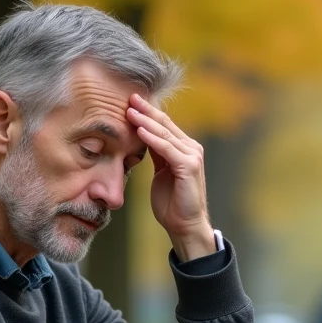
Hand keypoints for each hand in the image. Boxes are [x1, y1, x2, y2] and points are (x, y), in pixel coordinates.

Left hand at [126, 94, 214, 260]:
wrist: (184, 226)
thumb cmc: (172, 203)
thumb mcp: (161, 173)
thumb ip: (157, 154)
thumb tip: (143, 138)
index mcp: (184, 149)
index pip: (164, 125)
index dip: (147, 112)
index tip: (130, 101)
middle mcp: (191, 148)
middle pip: (165, 124)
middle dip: (146, 110)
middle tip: (129, 96)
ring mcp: (192, 156)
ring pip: (165, 134)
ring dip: (145, 121)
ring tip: (129, 110)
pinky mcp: (189, 167)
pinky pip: (167, 149)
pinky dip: (153, 139)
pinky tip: (139, 130)